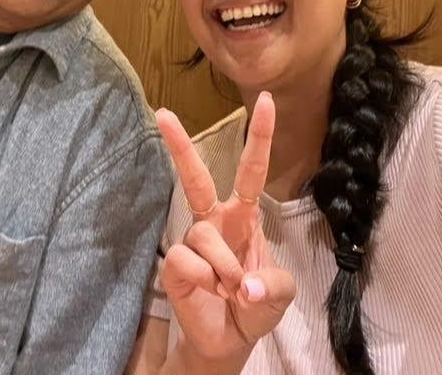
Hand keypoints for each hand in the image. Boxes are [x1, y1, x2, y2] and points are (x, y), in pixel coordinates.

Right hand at [156, 92, 295, 366]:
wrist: (229, 341)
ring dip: (226, 268)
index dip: (259, 136)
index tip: (266, 100)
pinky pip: (188, 261)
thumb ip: (272, 285)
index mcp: (244, 216)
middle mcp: (215, 221)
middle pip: (196, 177)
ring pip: (205, 236)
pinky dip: (207, 280)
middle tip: (163, 113)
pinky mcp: (174, 265)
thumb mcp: (279, 295)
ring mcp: (193, 242)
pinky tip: (212, 292)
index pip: (252, 170)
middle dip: (180, 145)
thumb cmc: (255, 306)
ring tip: (233, 291)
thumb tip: (244, 287)